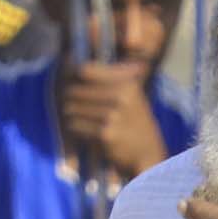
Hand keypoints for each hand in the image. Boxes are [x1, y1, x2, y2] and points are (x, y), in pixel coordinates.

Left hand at [58, 60, 167, 180]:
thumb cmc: (136, 122)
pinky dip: (75, 129)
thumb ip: (112, 78)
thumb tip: (78, 64)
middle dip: (69, 98)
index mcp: (127, 84)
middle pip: (74, 90)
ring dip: (71, 115)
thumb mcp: (132, 95)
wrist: (148, 154)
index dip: (72, 74)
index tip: (69, 80)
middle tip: (71, 104)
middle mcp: (120, 97)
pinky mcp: (105, 134)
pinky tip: (85, 132)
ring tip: (80, 119)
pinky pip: (76, 126)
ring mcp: (113, 116)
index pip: (85, 71)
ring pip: (72, 108)